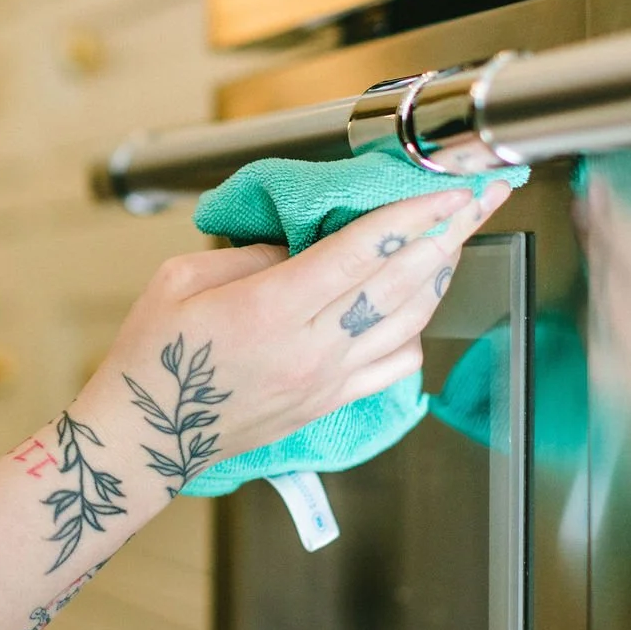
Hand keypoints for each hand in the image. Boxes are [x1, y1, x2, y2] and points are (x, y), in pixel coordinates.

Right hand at [77, 184, 508, 460]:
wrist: (147, 439)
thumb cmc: (152, 358)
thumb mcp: (180, 280)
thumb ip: (249, 255)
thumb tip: (300, 244)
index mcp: (270, 310)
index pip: (360, 253)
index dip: (411, 216)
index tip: (448, 189)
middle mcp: (310, 349)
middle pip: (399, 283)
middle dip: (448, 234)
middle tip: (483, 198)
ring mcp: (327, 381)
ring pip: (409, 324)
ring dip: (439, 278)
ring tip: (455, 240)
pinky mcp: (331, 403)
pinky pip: (396, 366)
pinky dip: (417, 331)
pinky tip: (417, 306)